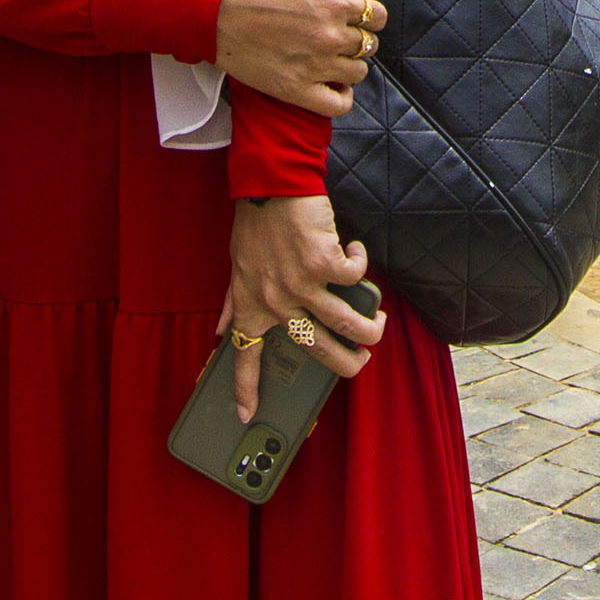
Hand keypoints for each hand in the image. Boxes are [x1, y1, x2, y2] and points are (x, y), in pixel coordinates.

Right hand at [214, 0, 380, 112]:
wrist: (214, 11)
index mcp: (336, 3)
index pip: (378, 16)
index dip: (369, 14)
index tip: (354, 15)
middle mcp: (332, 37)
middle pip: (369, 44)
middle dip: (358, 36)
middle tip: (337, 32)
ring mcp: (316, 66)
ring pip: (358, 73)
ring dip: (351, 63)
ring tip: (332, 56)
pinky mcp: (297, 90)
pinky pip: (338, 105)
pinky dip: (343, 98)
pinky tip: (335, 85)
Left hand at [220, 194, 382, 421]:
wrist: (270, 184)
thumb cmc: (255, 223)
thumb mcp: (236, 266)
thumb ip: (233, 302)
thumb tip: (223, 331)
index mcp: (252, 304)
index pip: (244, 355)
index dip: (244, 389)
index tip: (247, 414)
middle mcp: (276, 300)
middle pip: (317, 350)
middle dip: (347, 364)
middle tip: (359, 363)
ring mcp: (302, 284)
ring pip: (347, 324)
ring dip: (369, 328)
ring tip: (377, 325)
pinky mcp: (324, 262)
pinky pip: (354, 278)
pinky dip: (360, 267)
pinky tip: (355, 254)